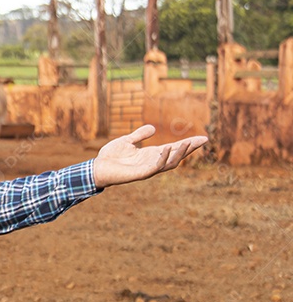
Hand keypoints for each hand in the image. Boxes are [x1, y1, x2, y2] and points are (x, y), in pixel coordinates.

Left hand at [93, 125, 207, 188]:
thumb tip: (154, 128)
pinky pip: (155, 167)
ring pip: (170, 163)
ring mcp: (148, 169)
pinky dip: (162, 158)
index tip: (202, 138)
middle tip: (203, 140)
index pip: (173, 148)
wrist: (97, 168)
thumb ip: (139, 135)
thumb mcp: (127, 141)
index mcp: (151, 154)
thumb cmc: (111, 157)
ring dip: (180, 154)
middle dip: (190, 148)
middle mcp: (152, 162)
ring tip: (188, 143)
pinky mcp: (140, 174)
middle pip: (177, 156)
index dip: (187, 144)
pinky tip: (166, 148)